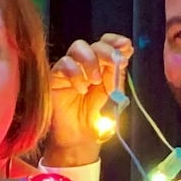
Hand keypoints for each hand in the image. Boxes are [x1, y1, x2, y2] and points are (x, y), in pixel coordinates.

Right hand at [45, 35, 133, 167]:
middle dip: (106, 51)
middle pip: (94, 43)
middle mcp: (86, 64)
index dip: (115, 41)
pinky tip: (80, 90)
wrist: (80, 138)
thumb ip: (117, 74)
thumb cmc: (96, 119)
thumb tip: (125, 51)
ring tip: (94, 82)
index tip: (125, 46)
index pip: (107, 42)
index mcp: (103, 66)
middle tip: (113, 64)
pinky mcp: (55, 77)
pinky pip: (63, 64)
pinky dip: (75, 74)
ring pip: (78, 47)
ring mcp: (69, 69)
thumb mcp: (113, 95)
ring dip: (90, 61)